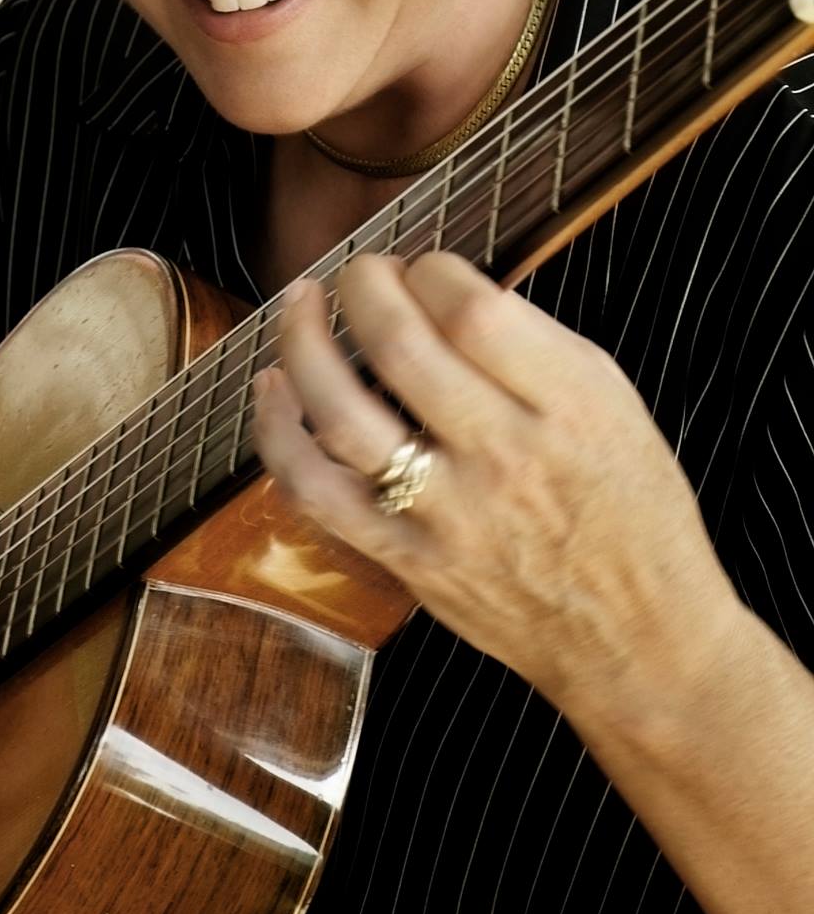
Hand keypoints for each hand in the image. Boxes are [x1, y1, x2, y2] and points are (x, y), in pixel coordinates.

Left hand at [251, 252, 744, 717]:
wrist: (640, 646)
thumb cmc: (632, 514)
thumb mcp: (613, 406)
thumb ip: (531, 344)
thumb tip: (441, 288)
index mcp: (569, 408)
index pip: (473, 311)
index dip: (431, 270)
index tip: (424, 268)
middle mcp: (505, 459)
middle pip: (398, 348)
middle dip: (362, 287)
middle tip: (360, 272)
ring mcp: (448, 516)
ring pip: (342, 415)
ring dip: (304, 344)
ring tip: (301, 303)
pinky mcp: (407, 561)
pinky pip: (317, 493)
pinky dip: (278, 433)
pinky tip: (272, 388)